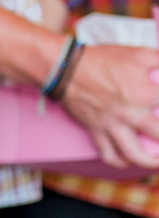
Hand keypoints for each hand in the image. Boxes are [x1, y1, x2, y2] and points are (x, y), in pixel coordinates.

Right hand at [60, 45, 158, 169]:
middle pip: (158, 135)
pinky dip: (120, 162)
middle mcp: (129, 113)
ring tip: (157, 162)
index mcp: (144, 93)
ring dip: (149, 162)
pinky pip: (108, 153)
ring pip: (133, 154)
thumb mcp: (140, 54)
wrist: (67, 69)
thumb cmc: (103, 60)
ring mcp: (111, 125)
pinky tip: (128, 162)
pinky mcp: (95, 131)